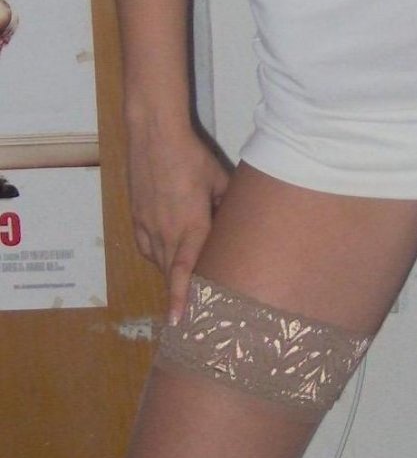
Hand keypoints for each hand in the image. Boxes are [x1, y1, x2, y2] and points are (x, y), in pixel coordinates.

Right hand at [127, 123, 230, 323]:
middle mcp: (167, 232)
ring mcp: (147, 225)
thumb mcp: (220, 181)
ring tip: (180, 287)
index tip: (178, 321)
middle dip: (179, 294)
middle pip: (171, 273)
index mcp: (192, 226)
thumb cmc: (192, 157)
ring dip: (169, 275)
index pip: (185, 271)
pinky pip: (146, 247)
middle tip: (190, 312)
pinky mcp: (136, 217)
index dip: (181, 298)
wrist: (154, 136)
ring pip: (158, 262)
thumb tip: (239, 222)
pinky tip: (165, 253)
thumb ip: (228, 205)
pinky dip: (157, 255)